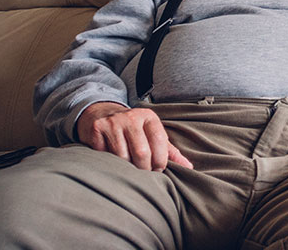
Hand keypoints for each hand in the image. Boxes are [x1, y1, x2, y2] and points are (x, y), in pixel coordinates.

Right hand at [76, 102, 192, 171]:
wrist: (103, 114)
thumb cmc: (134, 130)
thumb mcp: (153, 135)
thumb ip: (170, 152)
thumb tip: (189, 167)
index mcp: (150, 117)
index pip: (160, 142)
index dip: (160, 161)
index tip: (158, 170)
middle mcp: (132, 116)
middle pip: (142, 152)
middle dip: (144, 169)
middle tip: (143, 173)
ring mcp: (114, 121)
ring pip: (122, 157)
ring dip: (126, 168)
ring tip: (127, 166)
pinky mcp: (98, 128)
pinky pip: (104, 155)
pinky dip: (109, 162)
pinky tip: (111, 158)